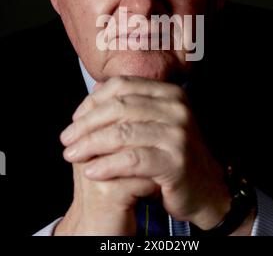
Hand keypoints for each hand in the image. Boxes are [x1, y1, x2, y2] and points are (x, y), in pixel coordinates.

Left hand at [58, 76, 232, 234]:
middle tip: (66, 139)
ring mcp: (178, 133)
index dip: (92, 101)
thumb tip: (92, 91)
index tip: (74, 119)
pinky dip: (107, 166)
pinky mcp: (176, 160)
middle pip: (119, 107)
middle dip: (86, 123)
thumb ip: (127, 106)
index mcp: (168, 93)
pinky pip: (132, 160)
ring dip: (91, 145)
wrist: (205, 187)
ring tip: (72, 155)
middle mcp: (176, 107)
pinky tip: (91, 172)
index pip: (122, 86)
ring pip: (122, 132)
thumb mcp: (152, 123)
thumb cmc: (170, 154)